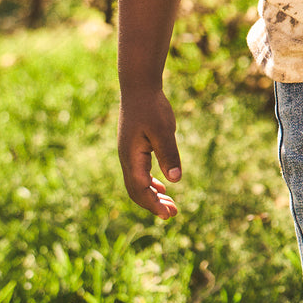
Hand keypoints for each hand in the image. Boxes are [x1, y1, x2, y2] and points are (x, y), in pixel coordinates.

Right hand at [117, 87, 181, 219]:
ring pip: (138, 184)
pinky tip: (162, 187)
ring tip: (171, 206)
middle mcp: (127, 159)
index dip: (153, 204)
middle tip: (173, 214)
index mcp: (131, 157)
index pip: (140, 189)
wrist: (139, 88)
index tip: (168, 214)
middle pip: (136, 191)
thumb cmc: (151, 107)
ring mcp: (129, 154)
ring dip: (153, 196)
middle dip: (153, 204)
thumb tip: (175, 180)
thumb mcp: (163, 130)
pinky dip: (151, 184)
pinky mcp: (134, 149)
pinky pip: (140, 174)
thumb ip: (168, 154)